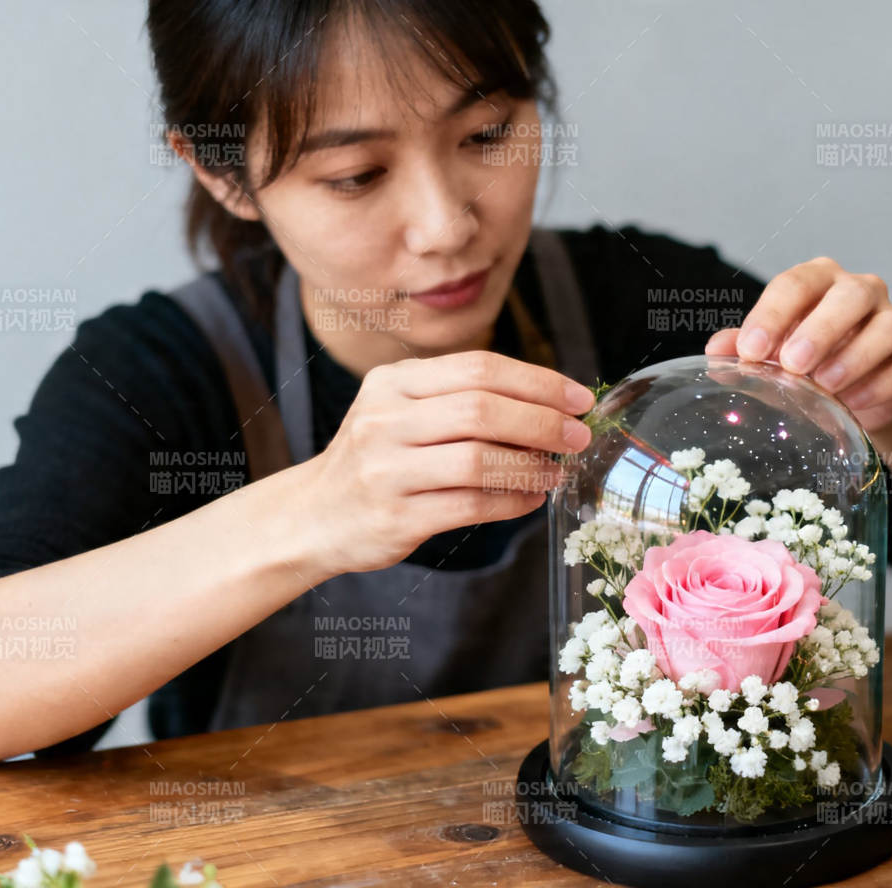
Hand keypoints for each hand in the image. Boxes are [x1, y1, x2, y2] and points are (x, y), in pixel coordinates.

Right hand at [291, 350, 594, 574]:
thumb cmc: (377, 460)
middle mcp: (385, 419)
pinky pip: (470, 505)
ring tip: (556, 471)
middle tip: (578, 437)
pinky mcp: (395, 516)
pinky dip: (512, 502)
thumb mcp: (402, 411)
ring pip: (478, 459)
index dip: (538, 382)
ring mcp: (386, 469)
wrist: (313, 516)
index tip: (579, 399)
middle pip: (482, 409)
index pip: (480, 368)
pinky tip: (532, 498)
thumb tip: (550, 404)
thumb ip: (462, 399)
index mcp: (393, 381)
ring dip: (530, 466)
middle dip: (542, 423)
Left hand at [705, 256, 891, 431]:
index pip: (795, 284)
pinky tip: (855, 405)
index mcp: (819, 281)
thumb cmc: (810, 361)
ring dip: (854, 357)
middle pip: (849, 295)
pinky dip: (882, 385)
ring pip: (887, 327)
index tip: (751, 349)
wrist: (861, 392)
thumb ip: (746, 348)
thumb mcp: (774, 353)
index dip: (772, 314)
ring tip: (826, 386)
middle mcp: (861, 291)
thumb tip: (715, 352)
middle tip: (793, 364)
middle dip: (820, 329)